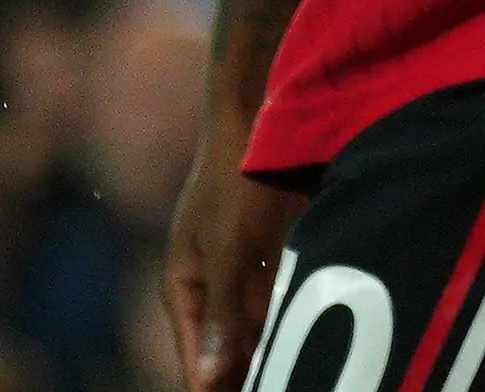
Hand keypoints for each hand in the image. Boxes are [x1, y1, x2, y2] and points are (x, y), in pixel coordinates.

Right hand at [164, 139, 298, 391]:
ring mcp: (234, 267)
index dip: (212, 389)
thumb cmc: (236, 184)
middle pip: (222, 346)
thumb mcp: (230, 253)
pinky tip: (300, 341)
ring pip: (249, 326)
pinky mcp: (263, 252)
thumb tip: (207, 379)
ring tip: (286, 375)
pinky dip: (281, 320)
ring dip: (264, 351)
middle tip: (276, 387)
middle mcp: (205, 282)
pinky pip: (270, 300)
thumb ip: (222, 315)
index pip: (195, 357)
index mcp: (184, 286)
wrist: (257, 118)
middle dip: (241, 374)